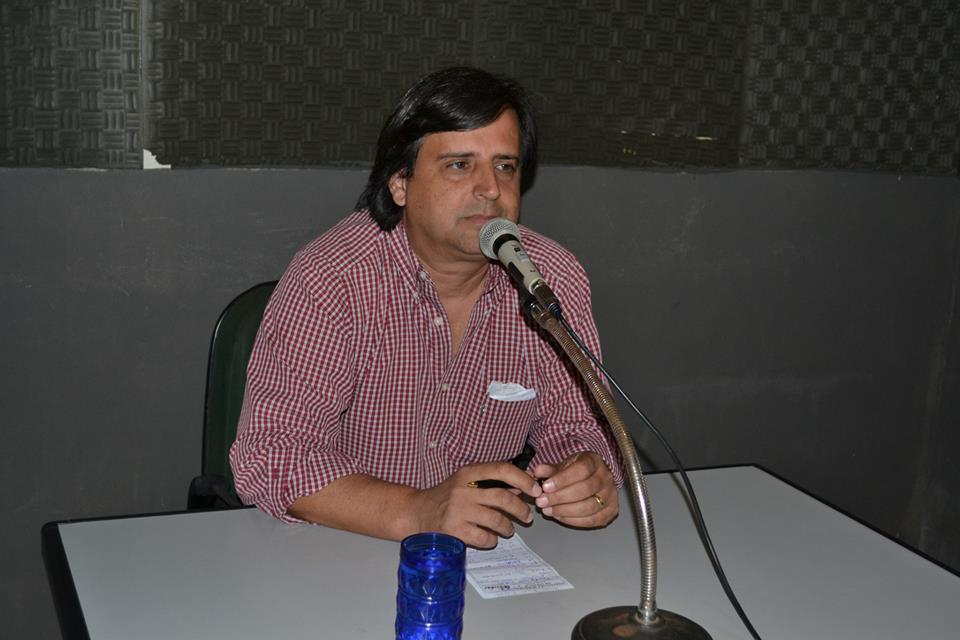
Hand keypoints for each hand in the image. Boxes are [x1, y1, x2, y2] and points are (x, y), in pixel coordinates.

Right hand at [410, 461, 542, 548]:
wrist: (416, 513)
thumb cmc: (447, 497)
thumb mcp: (466, 482)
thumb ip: (492, 482)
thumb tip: (523, 485)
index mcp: (468, 473)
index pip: (502, 470)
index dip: (523, 479)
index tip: (535, 490)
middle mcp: (463, 489)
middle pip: (503, 498)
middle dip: (521, 509)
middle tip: (527, 517)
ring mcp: (458, 510)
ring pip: (496, 520)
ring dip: (508, 528)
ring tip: (508, 530)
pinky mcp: (454, 531)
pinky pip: (485, 538)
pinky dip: (492, 540)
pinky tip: (490, 538)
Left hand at [533, 451, 617, 526]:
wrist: (592, 479)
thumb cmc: (576, 472)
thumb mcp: (563, 466)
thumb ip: (550, 469)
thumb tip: (538, 471)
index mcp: (594, 461)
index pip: (582, 469)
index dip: (563, 479)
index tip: (545, 487)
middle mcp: (606, 477)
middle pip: (585, 489)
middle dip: (560, 497)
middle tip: (542, 501)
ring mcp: (611, 495)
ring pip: (590, 507)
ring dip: (565, 511)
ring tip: (548, 510)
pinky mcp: (611, 510)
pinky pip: (593, 520)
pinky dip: (574, 520)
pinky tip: (559, 516)